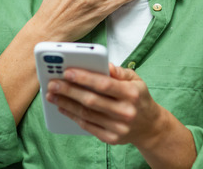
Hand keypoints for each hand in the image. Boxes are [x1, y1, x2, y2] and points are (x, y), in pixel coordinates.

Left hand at [46, 63, 163, 145]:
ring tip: (52, 95)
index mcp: (132, 93)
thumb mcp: (135, 80)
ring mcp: (119, 127)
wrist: (150, 126)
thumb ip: (119, 71)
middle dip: (69, 91)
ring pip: (86, 114)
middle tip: (52, 83)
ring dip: (66, 103)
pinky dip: (73, 116)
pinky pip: (88, 126)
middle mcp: (126, 111)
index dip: (84, 78)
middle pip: (91, 100)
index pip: (104, 84)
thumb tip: (104, 64)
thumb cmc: (138, 98)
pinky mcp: (111, 138)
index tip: (67, 71)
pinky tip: (63, 107)